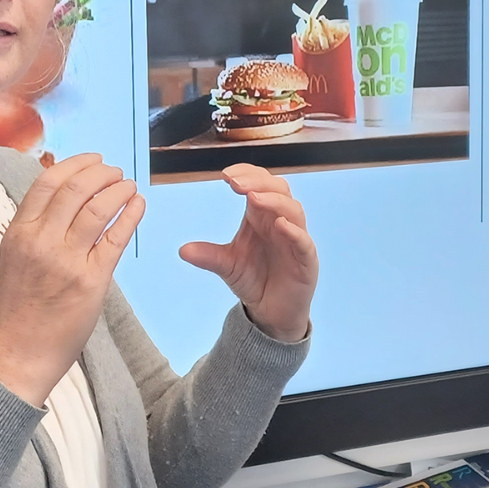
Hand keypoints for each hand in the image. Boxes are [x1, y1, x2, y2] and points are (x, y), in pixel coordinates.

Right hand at [0, 153, 143, 404]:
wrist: (17, 353)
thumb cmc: (17, 307)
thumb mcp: (15, 257)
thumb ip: (37, 228)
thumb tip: (67, 197)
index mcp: (18, 232)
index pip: (48, 182)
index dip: (76, 164)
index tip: (94, 159)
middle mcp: (40, 241)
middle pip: (76, 189)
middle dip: (101, 173)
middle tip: (116, 171)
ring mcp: (66, 261)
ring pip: (98, 208)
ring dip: (119, 190)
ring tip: (129, 185)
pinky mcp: (91, 281)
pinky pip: (116, 238)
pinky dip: (131, 215)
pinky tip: (138, 205)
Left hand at [179, 164, 317, 341]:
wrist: (272, 313)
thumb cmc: (254, 280)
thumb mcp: (227, 265)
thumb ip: (208, 256)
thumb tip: (182, 250)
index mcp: (261, 217)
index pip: (260, 184)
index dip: (247, 174)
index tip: (225, 175)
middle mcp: (280, 222)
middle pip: (278, 190)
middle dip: (258, 182)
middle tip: (236, 183)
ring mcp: (295, 239)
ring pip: (293, 210)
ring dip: (274, 201)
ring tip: (253, 198)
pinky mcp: (306, 260)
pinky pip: (304, 241)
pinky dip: (294, 231)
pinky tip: (280, 225)